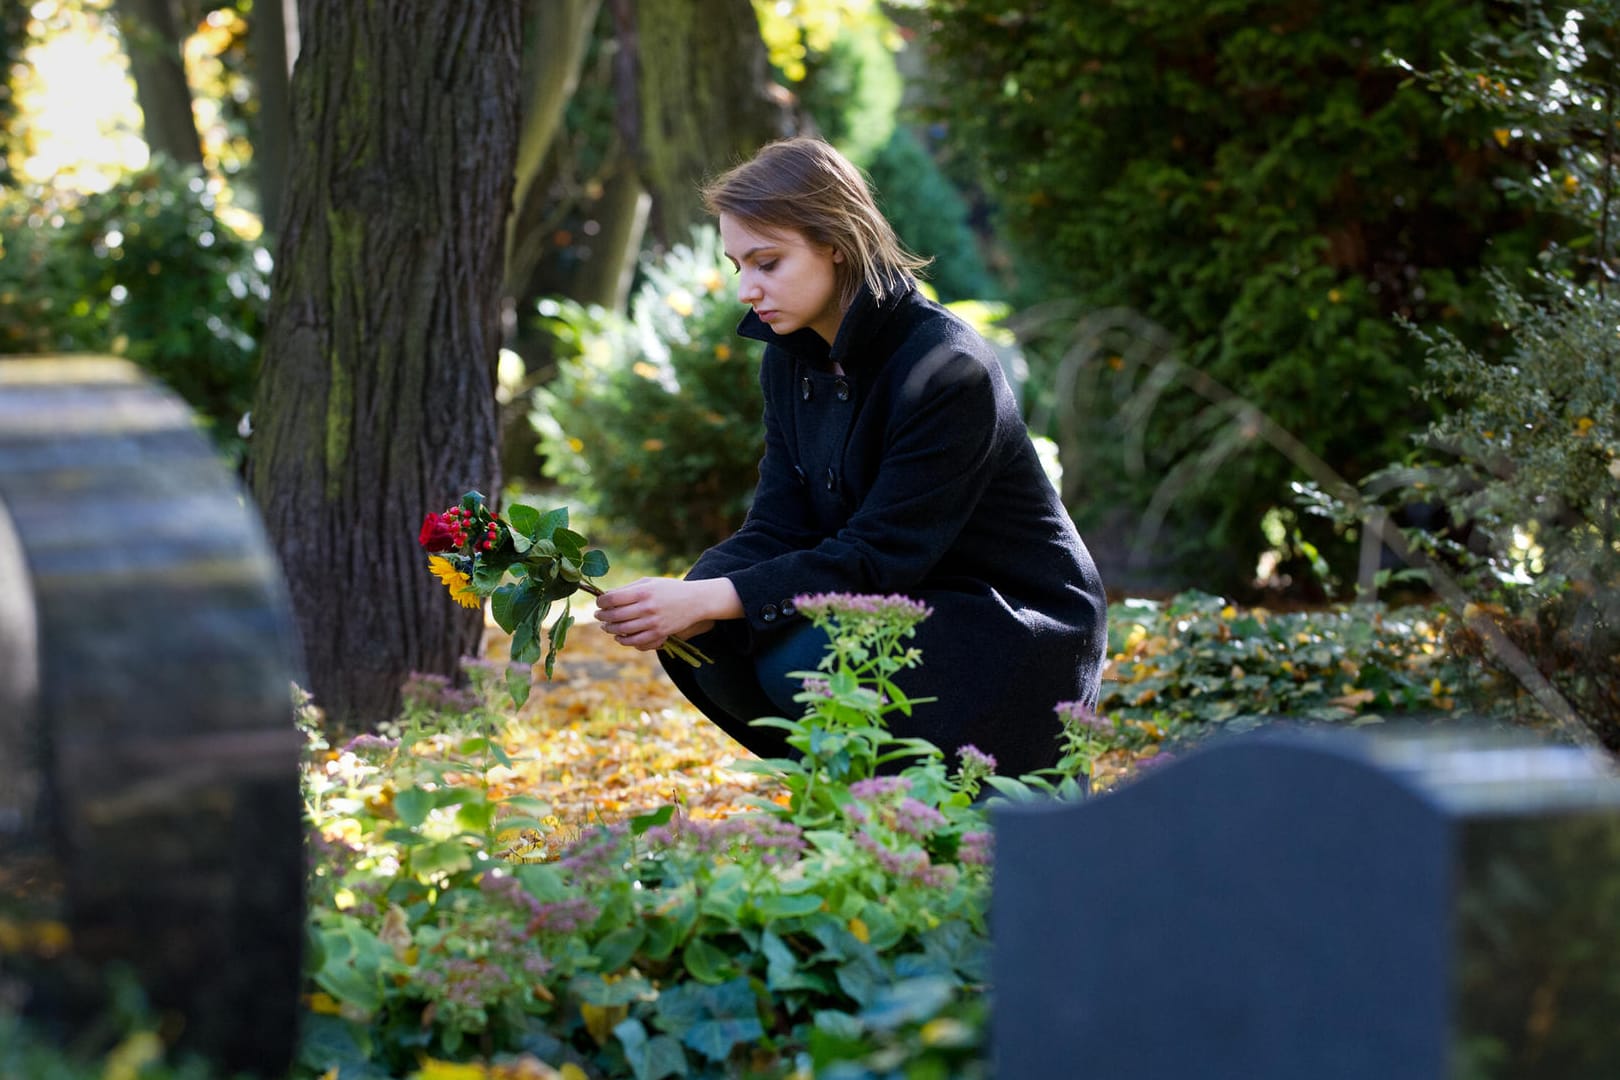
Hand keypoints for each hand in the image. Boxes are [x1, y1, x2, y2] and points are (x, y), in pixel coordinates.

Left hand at [593, 578, 735, 651]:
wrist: (695, 601)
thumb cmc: (669, 589)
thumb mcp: (649, 582)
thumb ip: (628, 588)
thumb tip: (606, 597)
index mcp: (643, 592)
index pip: (612, 599)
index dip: (601, 602)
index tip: (599, 603)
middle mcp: (647, 607)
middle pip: (615, 615)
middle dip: (602, 616)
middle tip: (598, 615)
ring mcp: (653, 622)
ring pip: (622, 630)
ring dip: (609, 629)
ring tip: (606, 626)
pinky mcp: (659, 633)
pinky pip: (635, 641)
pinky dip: (623, 640)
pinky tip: (618, 636)